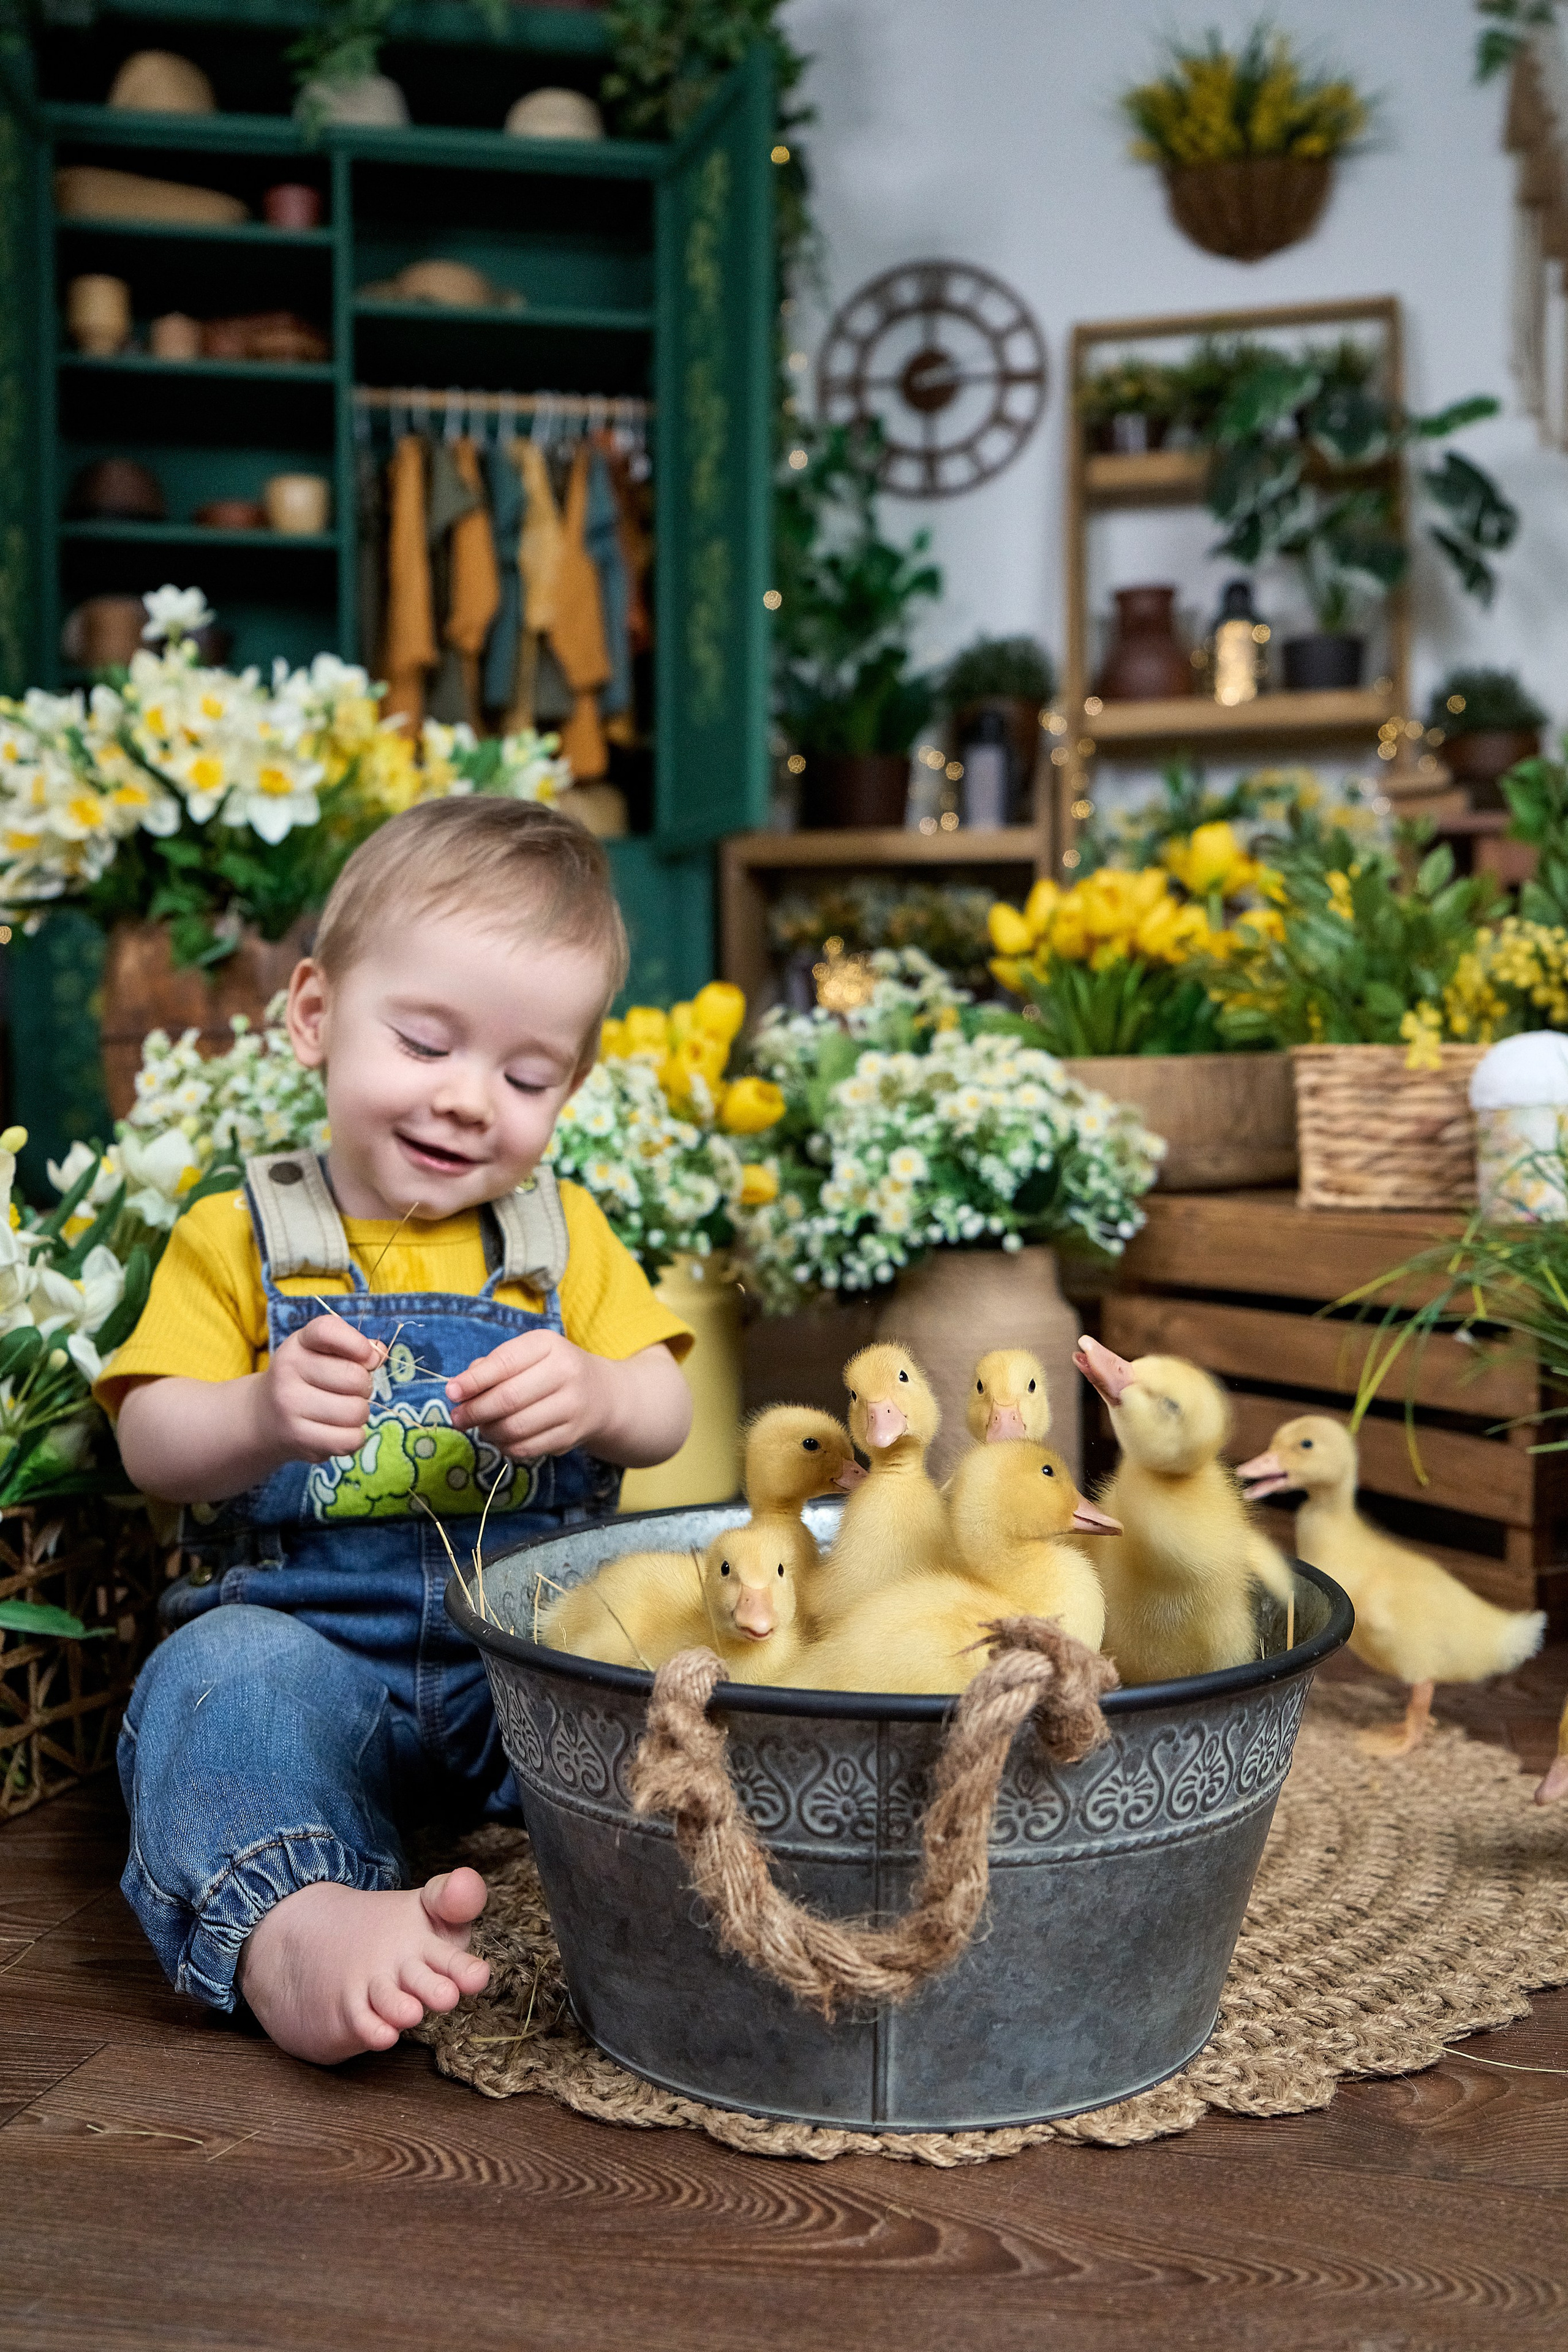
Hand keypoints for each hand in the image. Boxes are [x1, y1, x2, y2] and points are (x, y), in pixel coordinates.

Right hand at [261, 1312, 381, 1465]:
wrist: (264, 1417)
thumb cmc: (307, 1380)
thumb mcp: (323, 1354)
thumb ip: (354, 1348)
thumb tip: (379, 1353)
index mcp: (299, 1343)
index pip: (327, 1330)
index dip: (356, 1343)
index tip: (368, 1358)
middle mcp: (288, 1370)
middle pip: (355, 1378)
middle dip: (364, 1387)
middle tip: (350, 1391)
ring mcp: (289, 1405)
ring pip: (356, 1412)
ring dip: (359, 1415)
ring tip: (342, 1412)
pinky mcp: (298, 1437)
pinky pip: (350, 1440)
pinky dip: (354, 1438)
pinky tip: (338, 1432)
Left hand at [447, 1329, 606, 1459]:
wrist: (602, 1394)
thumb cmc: (551, 1369)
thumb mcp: (528, 1354)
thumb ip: (493, 1365)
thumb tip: (459, 1388)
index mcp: (548, 1345)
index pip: (504, 1363)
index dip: (473, 1380)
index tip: (451, 1392)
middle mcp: (565, 1372)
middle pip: (508, 1399)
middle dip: (475, 1411)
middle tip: (458, 1418)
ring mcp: (571, 1406)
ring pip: (516, 1427)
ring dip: (488, 1431)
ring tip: (480, 1428)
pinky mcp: (571, 1435)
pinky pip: (527, 1447)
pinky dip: (506, 1447)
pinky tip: (500, 1439)